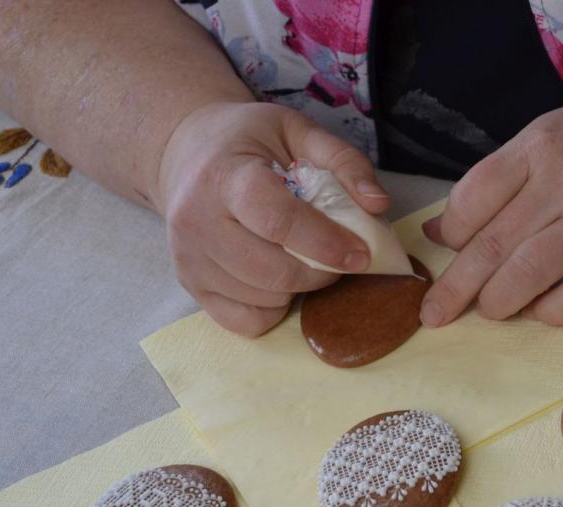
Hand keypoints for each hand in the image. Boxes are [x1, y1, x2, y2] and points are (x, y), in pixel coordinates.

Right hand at [156, 102, 390, 335]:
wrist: (184, 151)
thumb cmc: (246, 141)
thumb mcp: (296, 130)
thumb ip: (343, 161)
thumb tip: (378, 204)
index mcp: (224, 174)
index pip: (277, 220)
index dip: (325, 242)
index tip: (359, 254)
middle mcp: (196, 219)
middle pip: (271, 271)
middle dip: (319, 273)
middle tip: (338, 259)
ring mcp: (188, 257)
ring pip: (261, 299)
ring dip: (298, 289)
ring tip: (304, 260)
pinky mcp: (190, 285)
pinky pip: (243, 320)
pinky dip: (271, 309)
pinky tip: (277, 280)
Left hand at [419, 96, 562, 326]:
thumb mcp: (552, 139)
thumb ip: (497, 182)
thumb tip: (438, 232)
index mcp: (540, 147)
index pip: (472, 198)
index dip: (450, 235)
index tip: (445, 255)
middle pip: (492, 245)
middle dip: (456, 288)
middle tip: (433, 315)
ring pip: (528, 275)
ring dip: (498, 303)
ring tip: (489, 311)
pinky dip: (549, 312)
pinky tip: (541, 310)